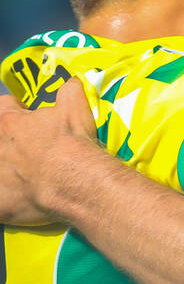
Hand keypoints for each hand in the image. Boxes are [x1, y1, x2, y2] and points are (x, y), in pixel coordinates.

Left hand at [0, 77, 97, 223]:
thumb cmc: (72, 143)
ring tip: (24, 175)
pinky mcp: (1, 202)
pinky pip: (0, 202)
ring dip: (7, 170)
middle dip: (9, 143)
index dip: (17, 111)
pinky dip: (7, 200)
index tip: (27, 116)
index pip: (5, 107)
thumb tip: (71, 81)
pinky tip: (18, 200)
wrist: (75, 180)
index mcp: (10, 123)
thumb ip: (69, 91)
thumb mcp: (76, 109)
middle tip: (28, 151)